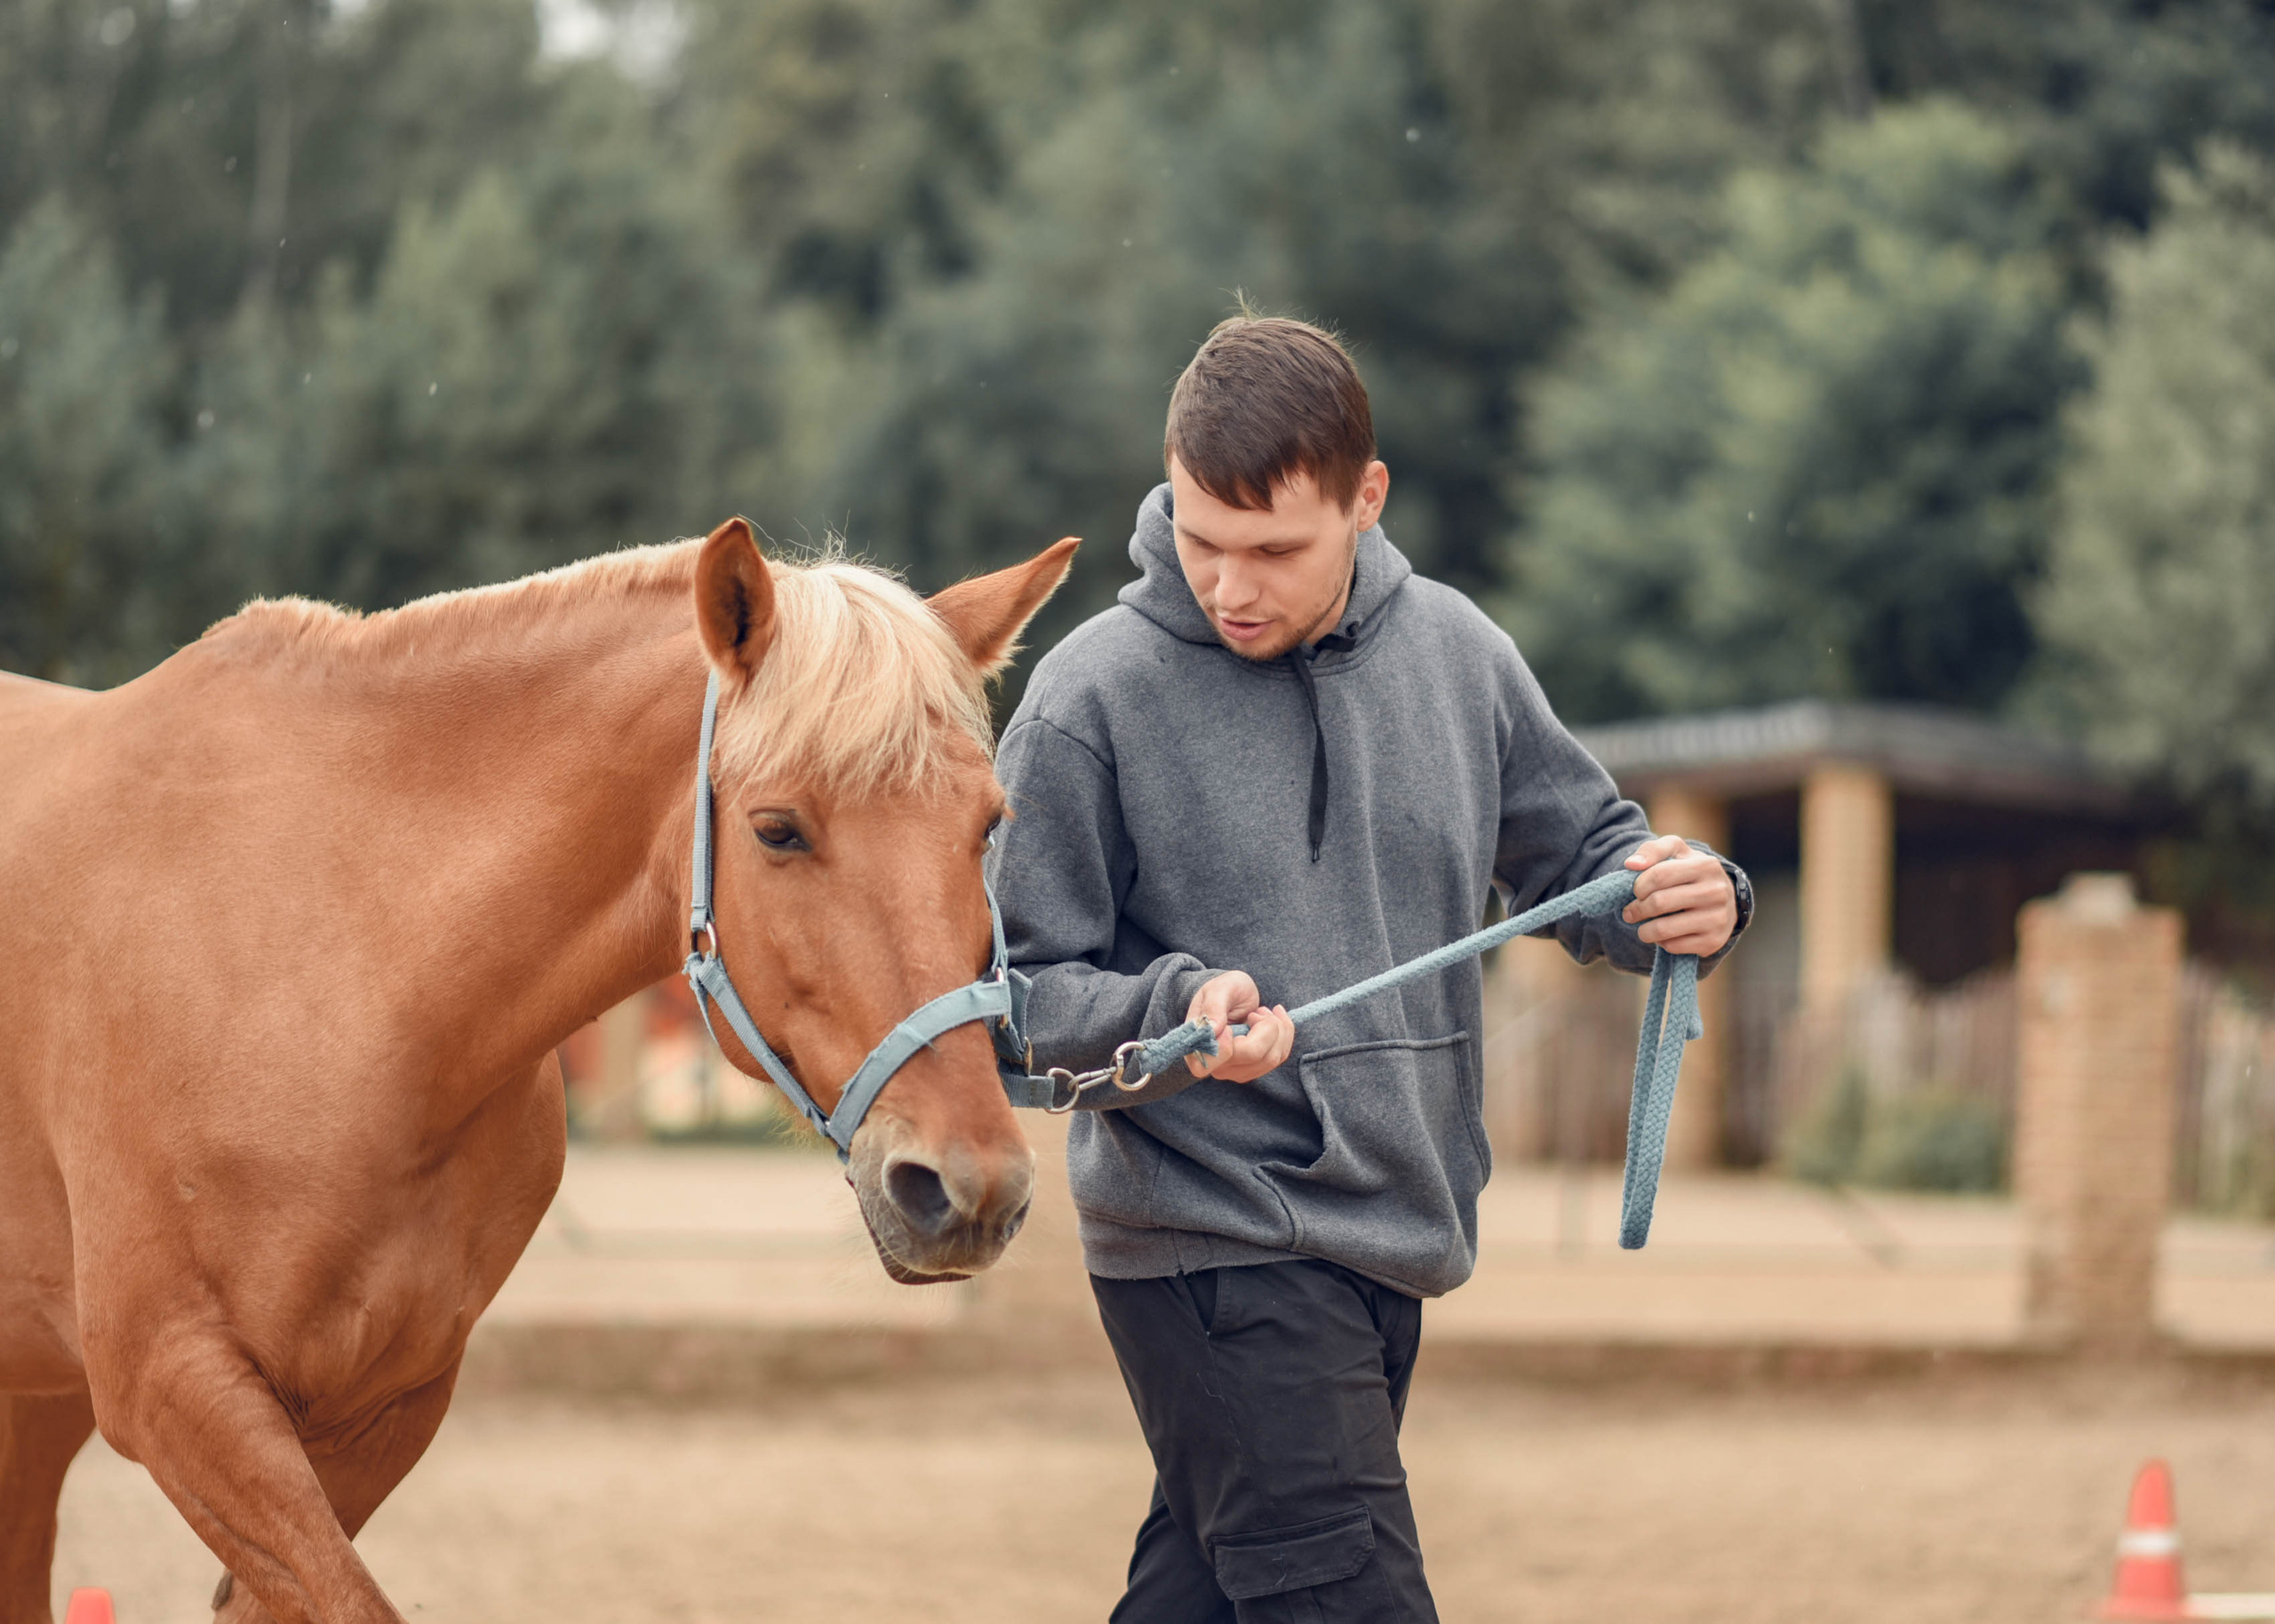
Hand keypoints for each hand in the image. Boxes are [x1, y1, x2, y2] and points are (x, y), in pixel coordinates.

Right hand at [1184, 971, 1293, 1082]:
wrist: (1235, 996)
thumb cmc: (1224, 989)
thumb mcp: (1218, 989)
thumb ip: (1213, 1007)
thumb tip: (1212, 1030)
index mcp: (1196, 1046)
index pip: (1209, 1064)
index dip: (1226, 1047)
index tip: (1233, 1026)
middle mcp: (1215, 1065)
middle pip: (1252, 1055)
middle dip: (1265, 1026)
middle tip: (1257, 1011)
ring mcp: (1236, 1070)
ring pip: (1271, 1058)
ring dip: (1277, 1028)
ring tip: (1263, 1013)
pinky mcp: (1255, 1068)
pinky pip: (1279, 1056)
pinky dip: (1284, 1033)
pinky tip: (1273, 1019)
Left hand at [1622, 834, 1737, 957]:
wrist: (1725, 900)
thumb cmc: (1691, 872)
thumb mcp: (1677, 852)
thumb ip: (1652, 849)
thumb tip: (1631, 864)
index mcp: (1706, 866)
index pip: (1659, 875)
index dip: (1639, 885)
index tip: (1636, 891)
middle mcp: (1716, 892)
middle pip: (1659, 902)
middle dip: (1637, 909)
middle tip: (1630, 912)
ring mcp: (1717, 918)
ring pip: (1663, 929)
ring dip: (1644, 930)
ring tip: (1642, 927)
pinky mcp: (1713, 941)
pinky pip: (1673, 946)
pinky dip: (1661, 942)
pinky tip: (1664, 935)